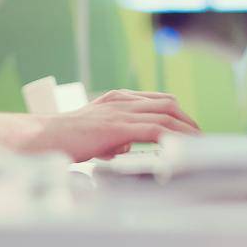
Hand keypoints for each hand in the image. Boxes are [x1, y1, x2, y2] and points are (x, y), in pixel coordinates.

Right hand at [26, 89, 198, 161]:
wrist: (45, 137)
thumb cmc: (65, 137)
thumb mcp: (95, 132)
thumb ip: (112, 135)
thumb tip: (125, 145)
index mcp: (116, 99)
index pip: (157, 100)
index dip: (177, 113)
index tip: (189, 128)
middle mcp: (121, 101)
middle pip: (167, 104)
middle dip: (188, 121)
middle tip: (201, 138)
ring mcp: (120, 112)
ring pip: (165, 116)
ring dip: (187, 131)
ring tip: (199, 145)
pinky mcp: (118, 127)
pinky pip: (155, 130)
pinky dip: (173, 138)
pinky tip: (181, 148)